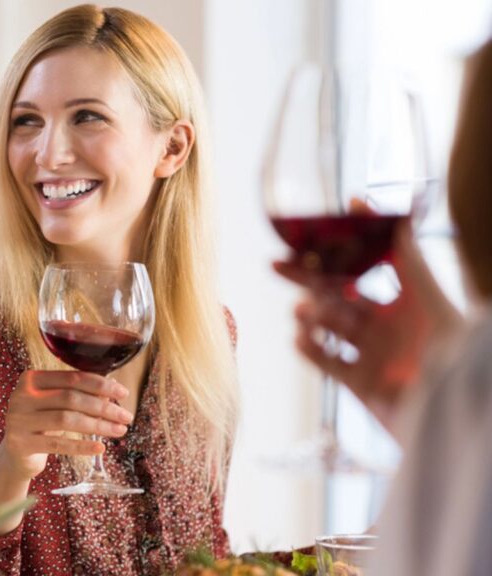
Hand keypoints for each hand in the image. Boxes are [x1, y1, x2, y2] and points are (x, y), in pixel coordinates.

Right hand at [0, 370, 132, 479]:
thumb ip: (78, 394)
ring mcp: (19, 420)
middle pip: (71, 398)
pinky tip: (100, 447)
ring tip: (119, 430)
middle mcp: (21, 396)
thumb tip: (113, 390)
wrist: (17, 453)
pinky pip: (57, 444)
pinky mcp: (21, 443)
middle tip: (126, 416)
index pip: (72, 378)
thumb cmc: (42, 423)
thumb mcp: (55, 405)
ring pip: (66, 420)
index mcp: (31, 379)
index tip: (123, 393)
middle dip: (103, 407)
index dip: (100, 385)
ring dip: (97, 425)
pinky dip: (81, 446)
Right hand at [275, 224, 460, 436]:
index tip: (307, 237)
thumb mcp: (430, 297)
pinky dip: (307, 347)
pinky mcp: (356, 382)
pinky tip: (300, 338)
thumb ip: (404, 257)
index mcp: (405, 300)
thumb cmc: (454, 351)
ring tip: (303, 312)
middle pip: (335, 294)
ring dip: (309, 314)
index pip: (361, 268)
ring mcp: (368, 353)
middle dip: (305, 279)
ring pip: (325, 325)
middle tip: (275, 264)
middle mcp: (384, 324)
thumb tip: (378, 209)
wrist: (453, 414)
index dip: (334, 252)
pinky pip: (323, 360)